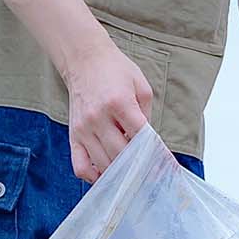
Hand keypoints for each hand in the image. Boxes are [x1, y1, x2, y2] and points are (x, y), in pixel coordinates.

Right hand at [62, 42, 157, 180]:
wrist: (84, 60)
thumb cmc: (114, 71)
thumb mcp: (140, 86)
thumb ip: (146, 114)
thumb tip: (149, 142)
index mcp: (119, 102)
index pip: (140, 136)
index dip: (155, 152)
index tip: (165, 164)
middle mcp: (98, 117)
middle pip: (121, 154)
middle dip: (138, 165)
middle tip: (151, 172)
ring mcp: (83, 129)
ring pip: (103, 164)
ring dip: (120, 172)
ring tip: (132, 173)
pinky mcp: (73, 135)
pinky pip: (80, 166)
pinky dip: (93, 177)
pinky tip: (107, 175)